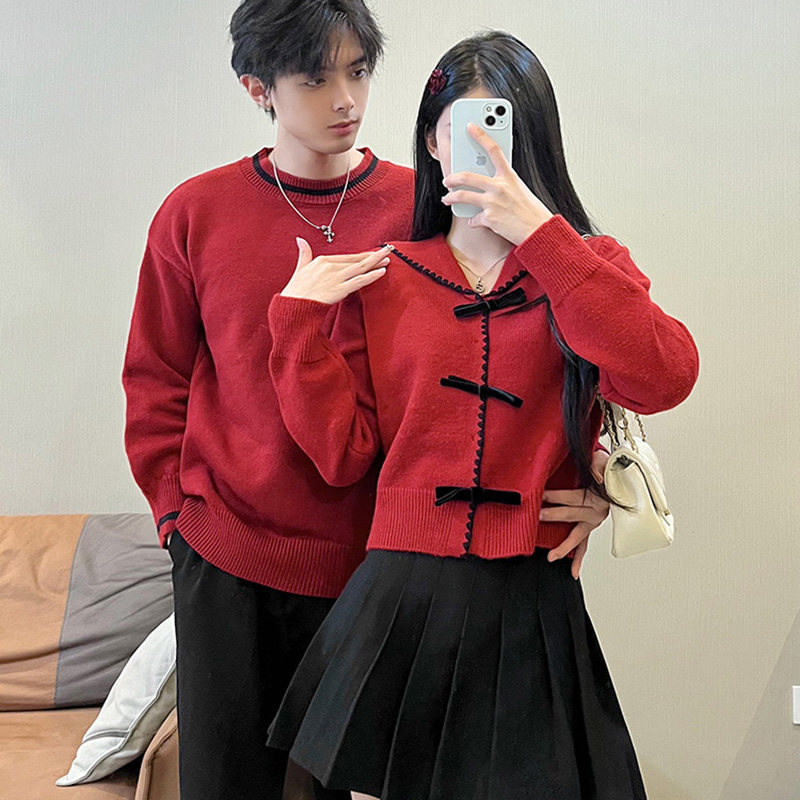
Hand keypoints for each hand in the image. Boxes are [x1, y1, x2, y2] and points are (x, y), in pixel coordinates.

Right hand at [281, 238, 390, 303]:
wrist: (293, 306)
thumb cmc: (295, 290)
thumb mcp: (300, 268)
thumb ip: (304, 253)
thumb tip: (300, 239)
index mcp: (323, 260)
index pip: (347, 257)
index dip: (361, 256)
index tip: (372, 254)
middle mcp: (331, 266)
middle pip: (356, 260)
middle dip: (373, 256)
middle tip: (387, 250)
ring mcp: (336, 278)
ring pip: (360, 268)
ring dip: (376, 262)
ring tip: (388, 258)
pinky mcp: (340, 289)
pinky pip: (359, 281)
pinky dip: (371, 276)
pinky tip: (381, 271)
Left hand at [441, 123, 553, 245]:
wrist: (538, 230)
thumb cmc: (531, 211)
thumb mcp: (520, 190)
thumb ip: (504, 184)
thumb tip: (488, 184)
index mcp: (509, 176)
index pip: (494, 150)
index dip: (480, 135)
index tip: (470, 127)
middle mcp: (499, 186)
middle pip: (467, 176)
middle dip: (452, 178)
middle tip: (447, 180)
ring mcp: (493, 202)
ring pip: (463, 196)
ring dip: (450, 198)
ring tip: (446, 198)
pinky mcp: (489, 218)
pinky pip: (473, 219)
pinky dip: (473, 221)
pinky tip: (474, 222)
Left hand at [541, 449, 609, 578]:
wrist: (614, 473)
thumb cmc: (605, 466)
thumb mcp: (603, 461)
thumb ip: (599, 466)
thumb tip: (598, 476)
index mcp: (598, 496)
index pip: (574, 497)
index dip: (557, 495)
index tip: (541, 495)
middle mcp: (596, 511)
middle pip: (572, 514)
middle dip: (553, 515)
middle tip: (537, 515)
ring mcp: (593, 521)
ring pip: (578, 537)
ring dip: (564, 546)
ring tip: (552, 558)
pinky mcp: (589, 526)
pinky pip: (584, 545)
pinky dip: (578, 559)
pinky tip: (573, 571)